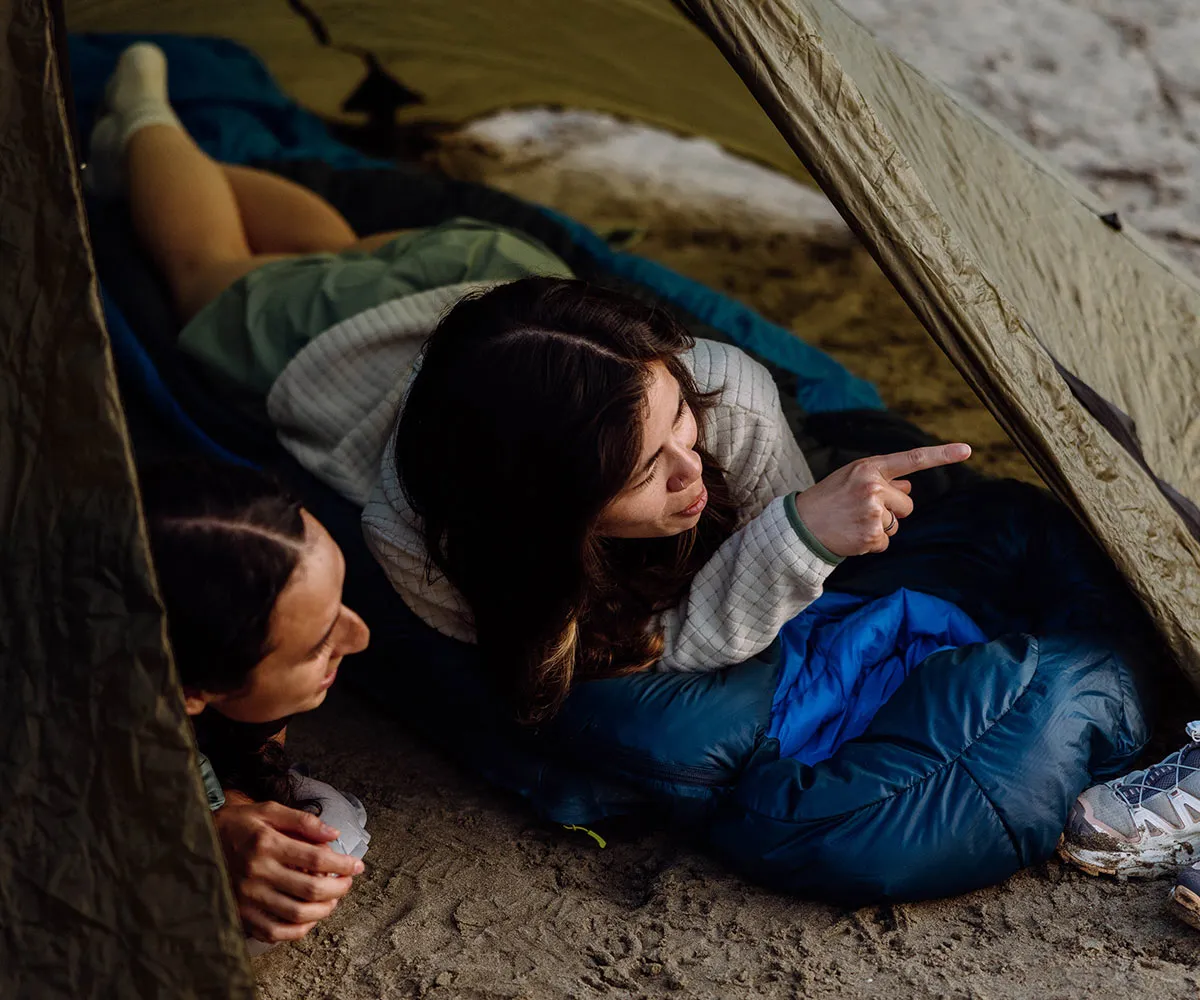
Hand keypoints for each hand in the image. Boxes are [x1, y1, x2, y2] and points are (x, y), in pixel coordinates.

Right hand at [213, 796, 363, 943]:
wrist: (198, 842)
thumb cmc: (238, 825)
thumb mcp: (268, 811)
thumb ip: (303, 821)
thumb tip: (334, 834)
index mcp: (267, 844)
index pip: (317, 859)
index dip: (343, 865)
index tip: (357, 865)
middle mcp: (257, 872)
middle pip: (311, 889)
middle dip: (339, 888)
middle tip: (347, 882)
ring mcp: (248, 896)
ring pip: (296, 913)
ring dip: (323, 910)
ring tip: (333, 900)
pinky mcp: (240, 913)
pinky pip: (273, 931)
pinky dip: (297, 930)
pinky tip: (308, 920)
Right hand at [793, 443, 970, 557]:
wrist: (801, 525)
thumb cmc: (828, 499)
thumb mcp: (852, 479)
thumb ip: (882, 480)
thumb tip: (909, 487)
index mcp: (869, 468)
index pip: (912, 459)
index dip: (941, 454)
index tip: (967, 450)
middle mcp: (874, 486)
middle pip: (907, 504)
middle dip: (892, 511)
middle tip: (861, 511)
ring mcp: (873, 511)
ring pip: (897, 525)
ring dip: (881, 529)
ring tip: (853, 523)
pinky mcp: (872, 535)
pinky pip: (885, 543)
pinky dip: (872, 544)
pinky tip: (852, 536)